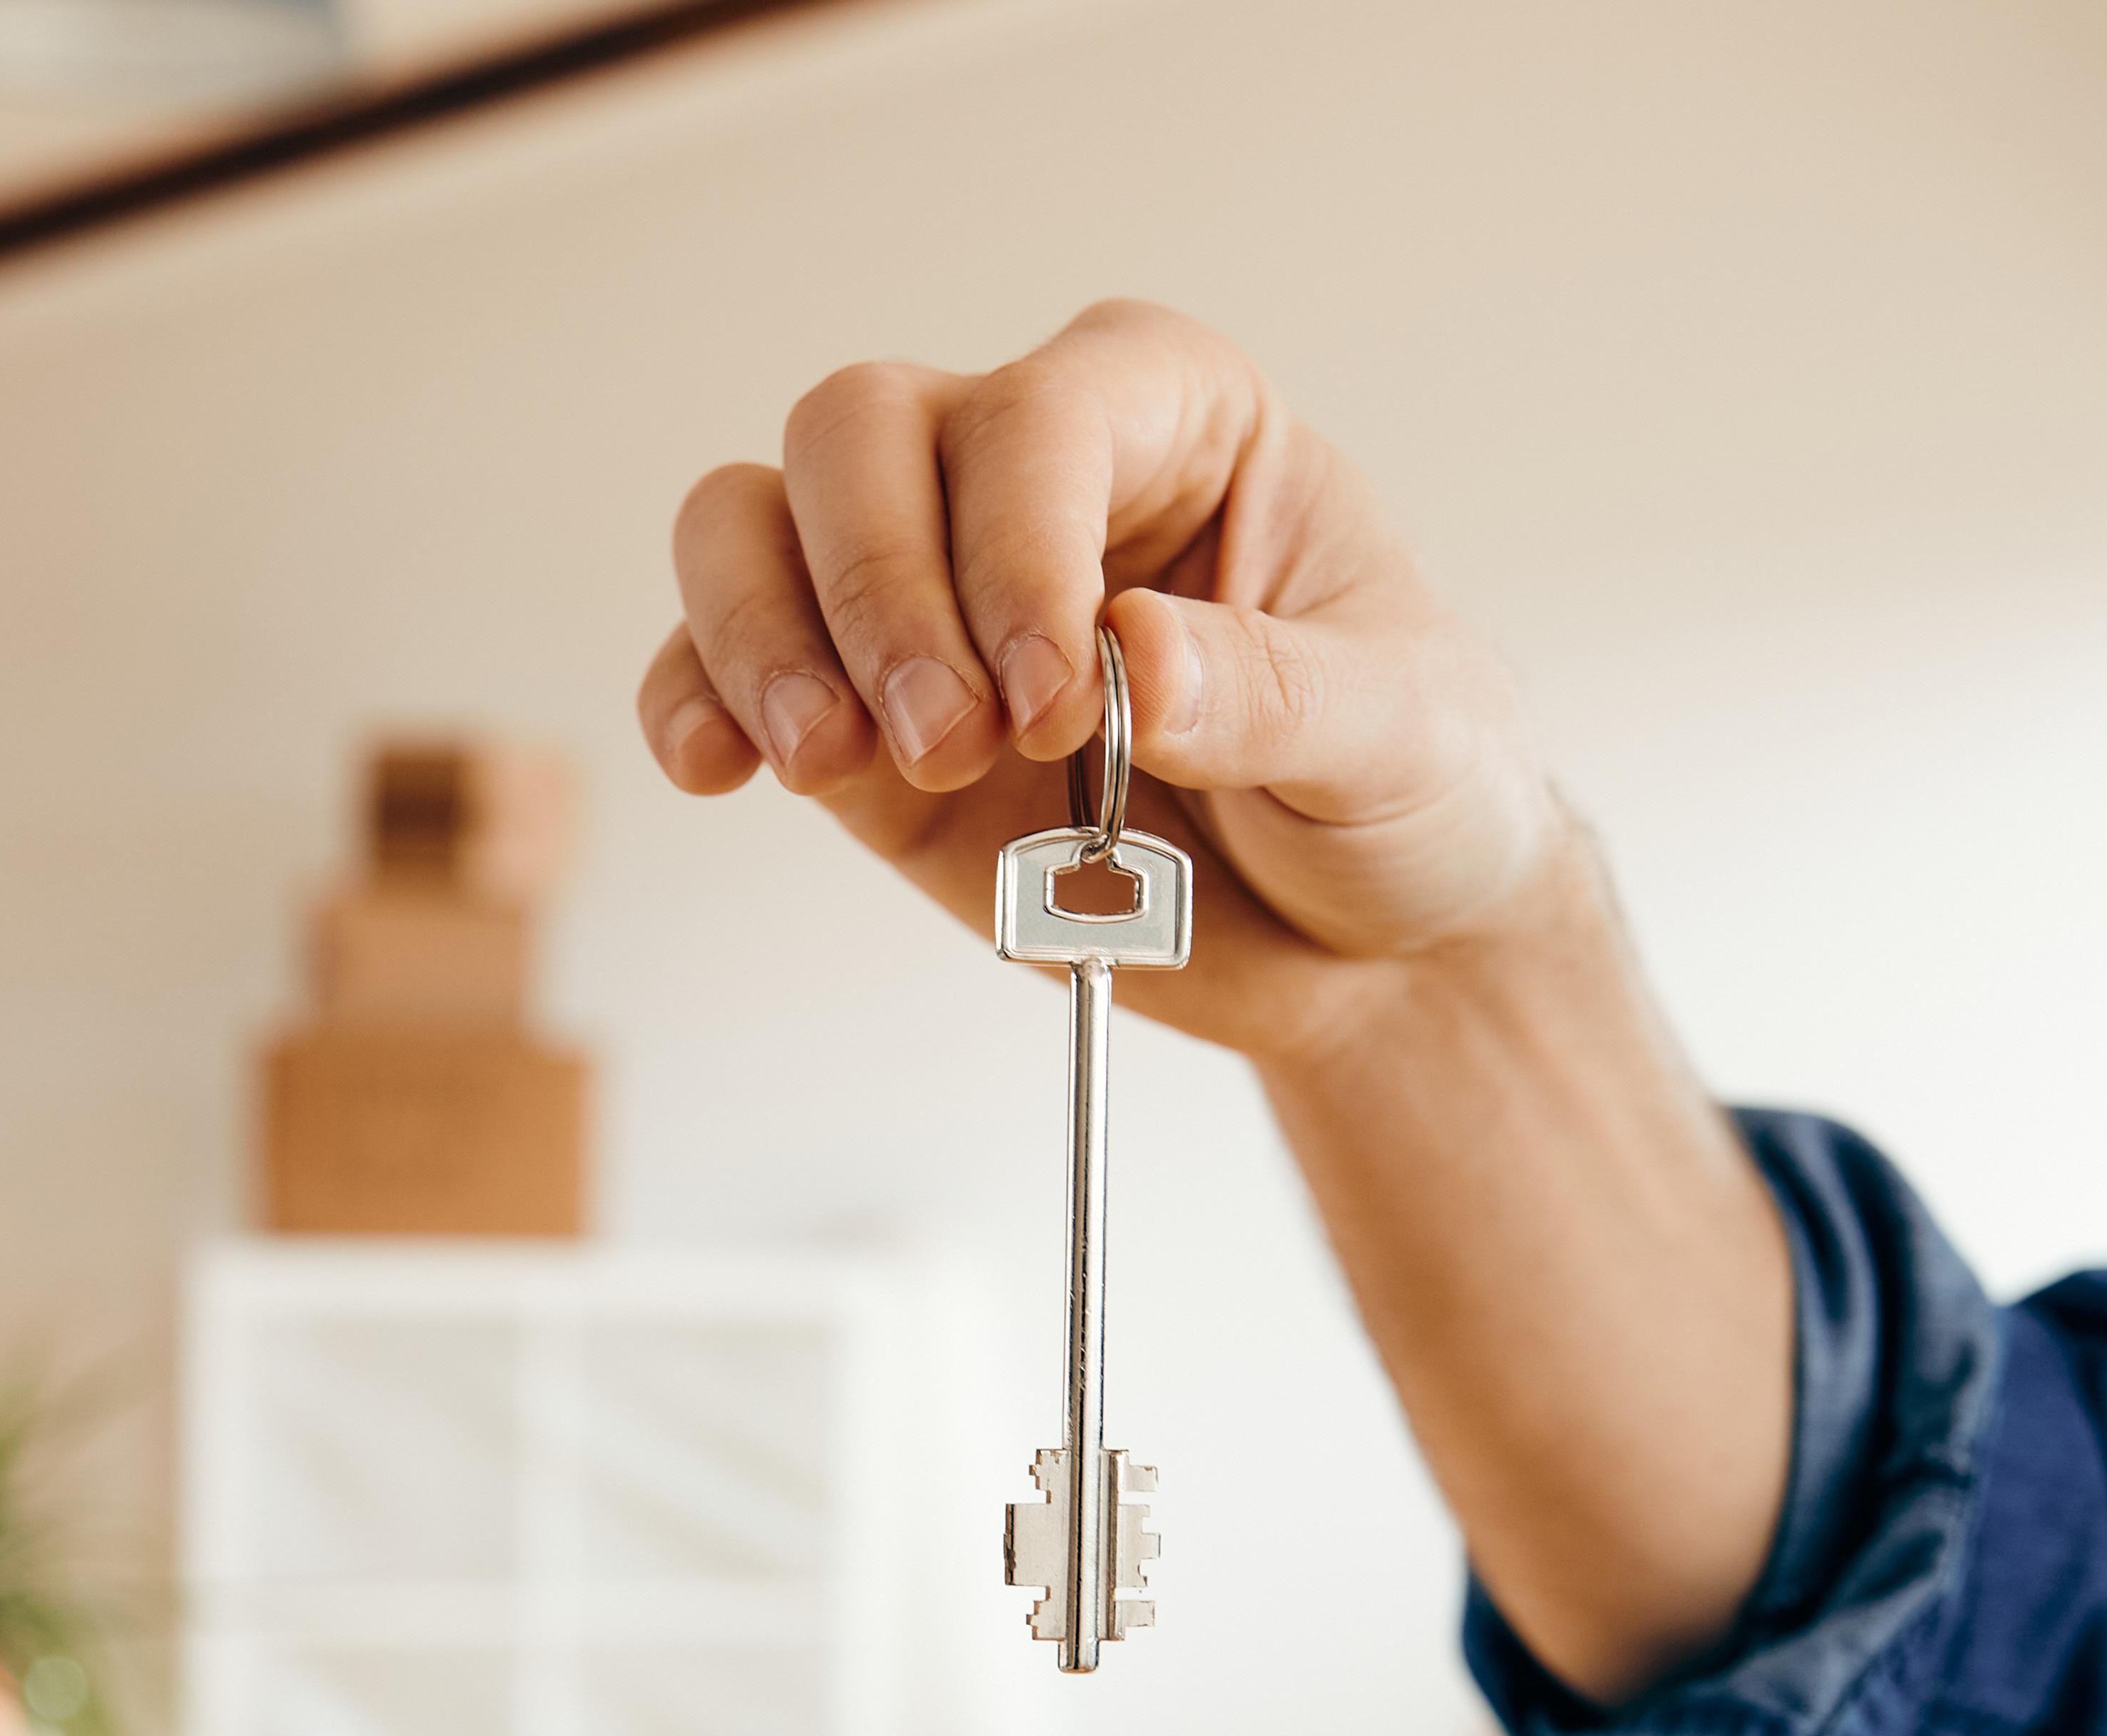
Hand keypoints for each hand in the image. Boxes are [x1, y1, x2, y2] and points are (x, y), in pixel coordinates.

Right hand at [639, 299, 1585, 1068]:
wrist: (1371, 947)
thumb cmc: (1409, 791)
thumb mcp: (1403, 736)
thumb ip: (1279, 693)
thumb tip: (1141, 657)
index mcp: (1173, 419)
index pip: (1040, 417)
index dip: (1018, 544)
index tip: (1056, 697)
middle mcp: (1026, 478)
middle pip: (860, 433)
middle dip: (880, 588)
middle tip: (956, 745)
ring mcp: (922, 599)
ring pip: (755, 521)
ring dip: (762, 636)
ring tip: (828, 765)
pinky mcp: (861, 723)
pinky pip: (721, 669)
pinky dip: (696, 705)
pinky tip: (716, 768)